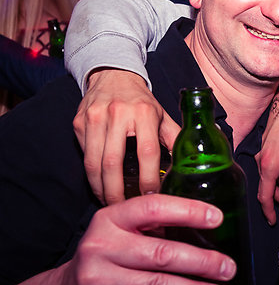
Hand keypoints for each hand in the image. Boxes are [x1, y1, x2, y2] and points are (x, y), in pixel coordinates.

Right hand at [54, 195, 235, 284]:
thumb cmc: (108, 257)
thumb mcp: (122, 232)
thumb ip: (155, 227)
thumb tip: (209, 229)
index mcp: (110, 219)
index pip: (152, 208)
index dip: (187, 212)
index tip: (217, 218)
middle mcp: (100, 247)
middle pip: (161, 254)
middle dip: (202, 263)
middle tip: (228, 269)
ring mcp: (96, 280)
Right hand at [73, 69, 180, 204]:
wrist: (112, 75)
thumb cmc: (141, 101)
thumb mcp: (162, 115)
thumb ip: (176, 138)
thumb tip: (194, 163)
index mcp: (144, 112)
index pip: (147, 152)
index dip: (149, 179)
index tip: (151, 197)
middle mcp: (117, 114)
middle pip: (113, 163)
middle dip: (118, 192)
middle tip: (124, 209)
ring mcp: (94, 118)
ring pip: (93, 163)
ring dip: (100, 188)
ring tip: (110, 204)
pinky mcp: (78, 123)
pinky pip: (84, 155)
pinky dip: (91, 175)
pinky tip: (100, 186)